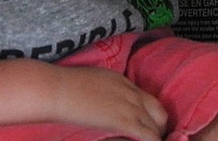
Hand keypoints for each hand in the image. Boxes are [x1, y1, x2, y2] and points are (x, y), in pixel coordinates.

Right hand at [46, 65, 166, 140]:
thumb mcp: (91, 83)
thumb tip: (101, 106)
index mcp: (123, 82)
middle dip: (158, 126)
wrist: (59, 90)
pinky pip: (149, 136)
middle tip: (151, 138)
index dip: (148, 115)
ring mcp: (131, 107)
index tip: (144, 124)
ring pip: (157, 125)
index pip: (146, 100)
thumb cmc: (66, 86)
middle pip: (158, 111)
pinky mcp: (126, 121)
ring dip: (156, 136)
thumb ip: (103, 93)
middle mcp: (132, 93)